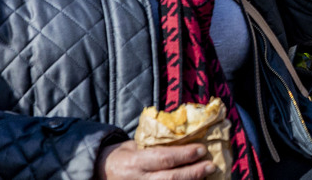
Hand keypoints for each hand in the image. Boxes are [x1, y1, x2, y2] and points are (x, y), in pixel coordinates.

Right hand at [95, 141, 213, 179]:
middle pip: (170, 179)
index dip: (184, 155)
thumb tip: (185, 136)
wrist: (101, 172)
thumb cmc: (123, 155)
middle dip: (193, 172)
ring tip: (206, 175)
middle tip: (210, 165)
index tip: (202, 149)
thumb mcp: (135, 145)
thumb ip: (156, 144)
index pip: (163, 158)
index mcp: (135, 162)